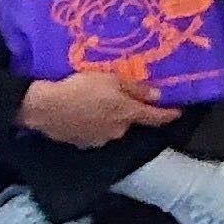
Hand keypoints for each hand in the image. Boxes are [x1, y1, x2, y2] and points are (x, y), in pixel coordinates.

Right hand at [17, 66, 178, 147]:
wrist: (45, 107)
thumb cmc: (80, 87)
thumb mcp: (110, 80)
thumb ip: (135, 89)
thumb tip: (158, 95)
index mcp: (128, 114)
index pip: (156, 117)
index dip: (168, 114)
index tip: (178, 112)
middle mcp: (118, 131)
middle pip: (130, 121)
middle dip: (127, 111)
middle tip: (116, 97)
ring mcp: (100, 140)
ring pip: (112, 127)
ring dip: (109, 118)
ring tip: (94, 104)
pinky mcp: (83, 144)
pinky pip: (95, 132)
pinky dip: (93, 124)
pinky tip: (82, 114)